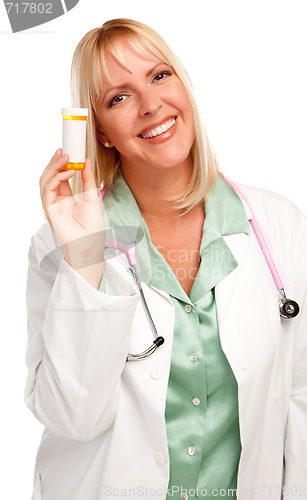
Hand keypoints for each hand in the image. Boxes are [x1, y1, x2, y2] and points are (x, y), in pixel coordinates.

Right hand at [40, 149, 104, 287]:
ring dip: (54, 167)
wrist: (90, 245)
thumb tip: (86, 162)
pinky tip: (67, 172)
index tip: (69, 152)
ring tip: (66, 158)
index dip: (62, 164)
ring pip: (46, 181)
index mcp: (67, 198)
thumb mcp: (93, 198)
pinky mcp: (49, 210)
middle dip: (56, 162)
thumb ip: (88, 181)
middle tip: (64, 151)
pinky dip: (56, 179)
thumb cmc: (92, 227)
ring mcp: (52, 205)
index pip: (60, 177)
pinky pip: (48, 190)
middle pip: (50, 177)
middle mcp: (57, 201)